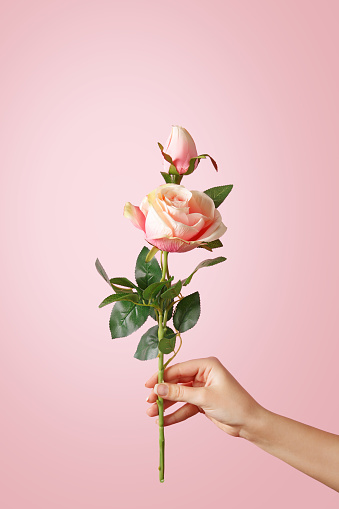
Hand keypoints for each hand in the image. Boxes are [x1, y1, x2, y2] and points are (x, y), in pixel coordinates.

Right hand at [145, 356, 263, 437]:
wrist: (250, 424)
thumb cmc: (233, 405)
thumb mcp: (204, 398)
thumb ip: (179, 393)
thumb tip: (158, 388)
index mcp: (206, 365)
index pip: (178, 369)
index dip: (162, 377)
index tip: (147, 386)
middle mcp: (203, 374)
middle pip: (176, 382)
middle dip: (162, 393)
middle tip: (148, 402)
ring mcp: (202, 389)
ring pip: (179, 395)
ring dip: (166, 405)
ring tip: (152, 414)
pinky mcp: (202, 402)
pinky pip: (185, 406)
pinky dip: (175, 414)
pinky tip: (164, 422)